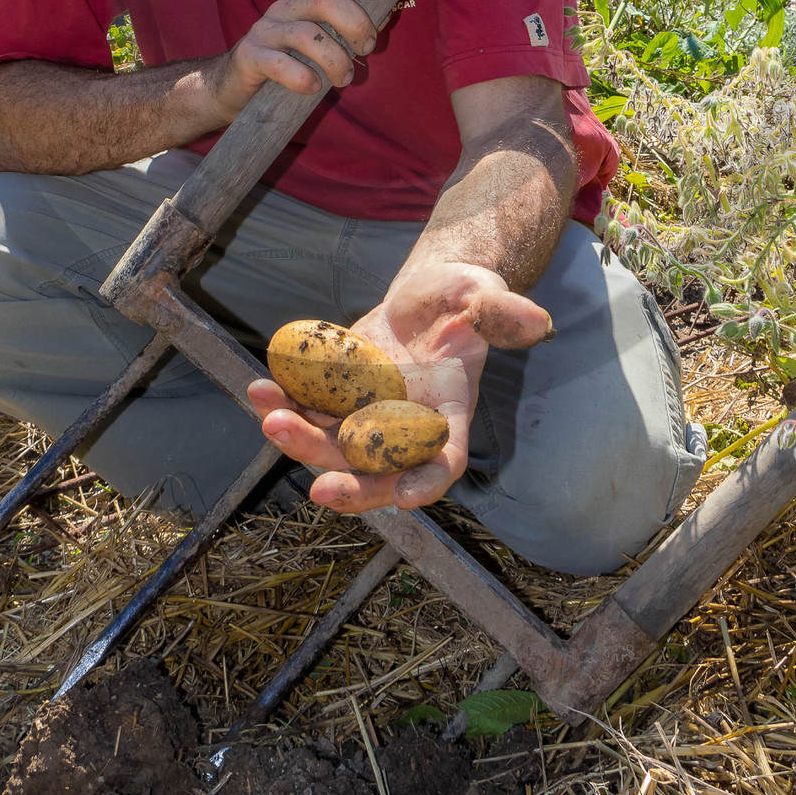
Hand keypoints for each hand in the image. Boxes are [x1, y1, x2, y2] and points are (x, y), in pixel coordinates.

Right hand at [204, 0, 382, 125]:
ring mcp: (265, 31)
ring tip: (344, 78)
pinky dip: (301, 77)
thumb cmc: (289, 64)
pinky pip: (278, 63)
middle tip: (366, 48)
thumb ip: (346, 31)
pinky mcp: (249, 56)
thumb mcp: (320, 43)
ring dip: (335, 59)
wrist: (232, 87)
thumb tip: (384, 22)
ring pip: (306, 35)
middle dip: (355, 23)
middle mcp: (285, 8)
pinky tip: (313, 87)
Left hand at [247, 259, 552, 513]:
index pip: (443, 462)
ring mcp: (367, 415)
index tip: (406, 499)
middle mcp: (405, 427)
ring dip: (300, 441)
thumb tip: (536, 320)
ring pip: (331, 446)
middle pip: (377, 470)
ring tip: (270, 418)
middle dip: (349, 483)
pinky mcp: (336, 397)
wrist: (425, 295)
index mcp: (449, 415)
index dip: (427, 483)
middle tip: (318, 488)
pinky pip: (305, 410)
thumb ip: (501, 312)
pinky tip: (259, 389)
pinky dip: (281, 405)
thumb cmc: (462, 297)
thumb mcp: (483, 296)